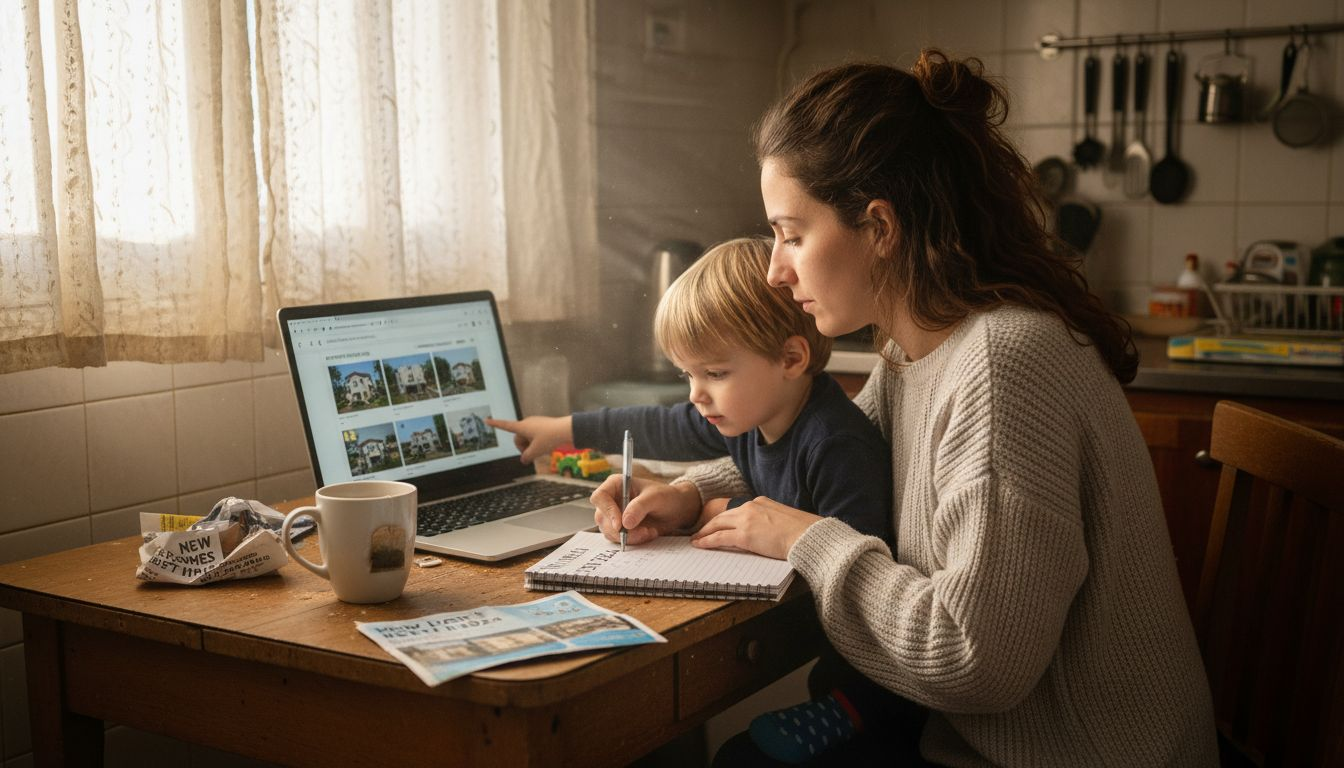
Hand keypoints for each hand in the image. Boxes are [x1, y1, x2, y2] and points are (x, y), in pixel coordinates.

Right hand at [484, 415, 571, 463]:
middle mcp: (527, 423)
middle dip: (522, 447)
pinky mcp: (543, 426)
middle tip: (531, 454)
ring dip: (531, 446)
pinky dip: (538, 443)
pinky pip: (536, 436)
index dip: (495, 424)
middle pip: (518, 438)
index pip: (505, 425)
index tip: (486, 420)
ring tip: (541, 450)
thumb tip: (524, 459)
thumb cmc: (550, 438)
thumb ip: (527, 456)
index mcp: (522, 426)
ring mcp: (536, 423)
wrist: (567, 430)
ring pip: (528, 438)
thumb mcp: (536, 451)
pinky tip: (546, 446)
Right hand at [591, 476, 701, 545]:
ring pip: (609, 532)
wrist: (676, 510)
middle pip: (602, 518)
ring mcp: (614, 515)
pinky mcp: (620, 529)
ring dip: (629, 537)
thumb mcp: (656, 498)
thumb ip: (640, 507)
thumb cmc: (666, 497)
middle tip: (642, 532)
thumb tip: (625, 523)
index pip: (600, 497)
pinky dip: (633, 541)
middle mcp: (611, 500)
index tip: (620, 524)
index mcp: (616, 484)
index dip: (607, 511)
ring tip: (649, 531)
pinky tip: (648, 534)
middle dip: (621, 530)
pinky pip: (618, 540)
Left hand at [690, 496, 820, 559]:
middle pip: (723, 516)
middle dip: (709, 524)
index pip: (737, 510)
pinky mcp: (744, 535)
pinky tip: (700, 545)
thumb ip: (770, 522)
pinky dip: (707, 541)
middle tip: (699, 531)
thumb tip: (765, 533)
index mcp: (761, 502)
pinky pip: (719, 538)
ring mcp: (746, 520)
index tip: (717, 524)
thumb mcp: (783, 520)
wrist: (808, 536)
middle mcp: (751, 507)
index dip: (725, 518)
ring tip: (696, 539)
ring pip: (717, 525)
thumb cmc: (803, 532)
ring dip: (704, 532)